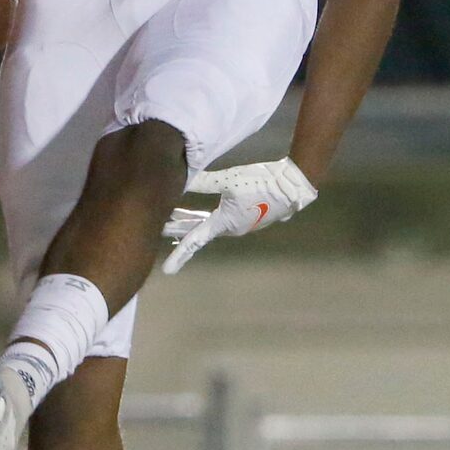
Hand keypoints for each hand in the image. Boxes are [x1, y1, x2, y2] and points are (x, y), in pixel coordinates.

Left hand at [160, 157, 317, 273]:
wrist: (291, 187)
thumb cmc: (260, 183)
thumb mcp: (229, 179)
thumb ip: (203, 182)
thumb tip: (179, 179)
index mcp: (223, 223)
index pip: (195, 240)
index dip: (179, 255)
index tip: (166, 270)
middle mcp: (230, 229)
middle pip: (197, 231)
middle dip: (177, 229)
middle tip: (157, 228)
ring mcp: (240, 225)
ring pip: (208, 225)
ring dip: (190, 222)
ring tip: (172, 218)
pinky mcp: (247, 218)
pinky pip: (220, 221)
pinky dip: (205, 218)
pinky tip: (202, 213)